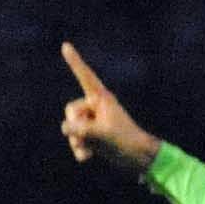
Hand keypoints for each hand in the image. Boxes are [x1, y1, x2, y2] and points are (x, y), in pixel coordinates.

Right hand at [59, 42, 161, 170]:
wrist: (138, 157)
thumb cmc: (125, 140)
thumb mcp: (101, 133)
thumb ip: (80, 129)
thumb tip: (66, 128)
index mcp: (102, 98)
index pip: (85, 76)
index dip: (75, 62)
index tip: (65, 46)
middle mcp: (95, 107)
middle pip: (71, 111)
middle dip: (75, 126)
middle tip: (89, 137)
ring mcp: (93, 121)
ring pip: (71, 127)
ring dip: (77, 141)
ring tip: (89, 151)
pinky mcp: (92, 135)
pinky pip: (76, 139)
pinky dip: (79, 149)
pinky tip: (87, 157)